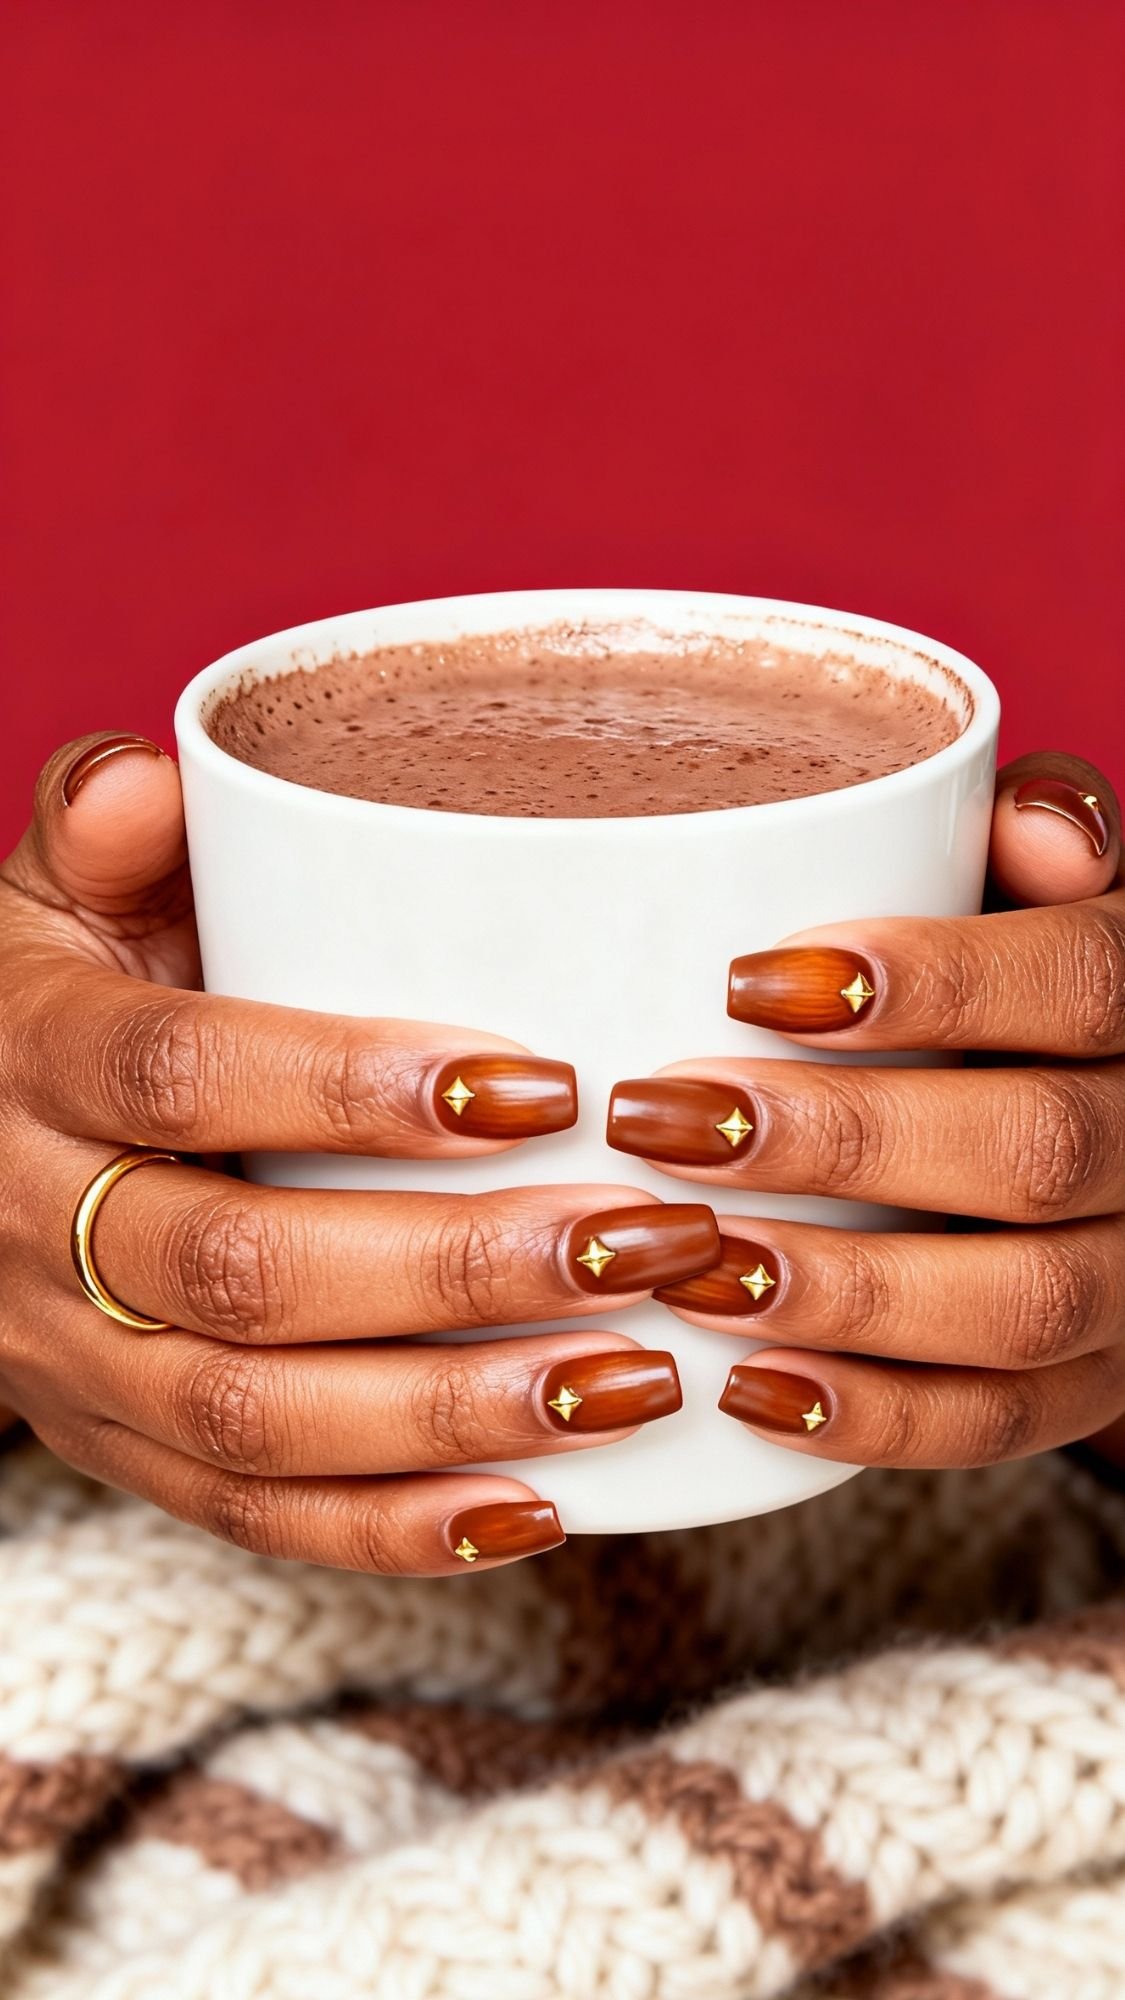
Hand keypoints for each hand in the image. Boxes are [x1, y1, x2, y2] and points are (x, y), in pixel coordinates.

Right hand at [0, 734, 717, 1572]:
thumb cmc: (55, 1001)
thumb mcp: (55, 900)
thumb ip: (106, 830)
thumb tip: (158, 777)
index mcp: (29, 1062)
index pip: (179, 1074)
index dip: (349, 1084)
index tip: (542, 1082)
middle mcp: (31, 1227)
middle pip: (239, 1270)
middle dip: (459, 1266)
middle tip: (648, 1238)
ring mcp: (74, 1363)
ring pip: (255, 1418)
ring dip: (457, 1409)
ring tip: (638, 1374)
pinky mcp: (123, 1453)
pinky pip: (250, 1517)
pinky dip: (395, 1531)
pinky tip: (541, 1504)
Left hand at [607, 756, 1124, 1469]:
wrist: (1082, 1129)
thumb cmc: (1010, 976)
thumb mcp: (1029, 891)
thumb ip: (1038, 830)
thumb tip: (1032, 821)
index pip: (1083, 982)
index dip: (933, 982)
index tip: (752, 980)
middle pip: (1037, 1150)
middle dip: (842, 1141)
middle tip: (664, 1118)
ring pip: (1023, 1305)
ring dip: (843, 1288)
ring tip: (689, 1260)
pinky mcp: (1087, 1383)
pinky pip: (1002, 1425)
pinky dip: (873, 1418)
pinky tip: (744, 1389)